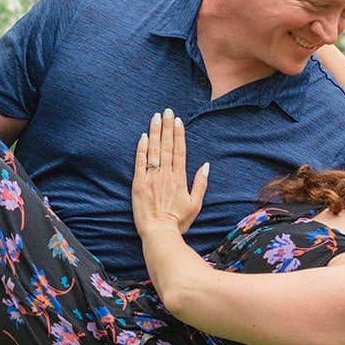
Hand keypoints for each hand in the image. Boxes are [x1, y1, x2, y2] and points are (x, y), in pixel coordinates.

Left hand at [131, 109, 208, 236]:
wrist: (159, 233)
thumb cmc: (178, 221)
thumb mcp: (196, 204)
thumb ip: (201, 184)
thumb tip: (206, 165)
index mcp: (180, 178)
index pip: (180, 151)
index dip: (179, 134)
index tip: (178, 120)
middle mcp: (166, 175)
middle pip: (167, 146)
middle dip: (167, 127)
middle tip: (167, 111)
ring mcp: (151, 178)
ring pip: (154, 150)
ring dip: (155, 132)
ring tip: (156, 117)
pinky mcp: (138, 184)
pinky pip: (140, 162)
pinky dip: (141, 148)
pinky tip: (143, 136)